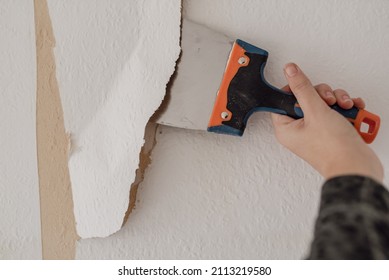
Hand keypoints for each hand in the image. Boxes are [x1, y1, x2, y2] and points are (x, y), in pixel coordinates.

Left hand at [271, 63, 382, 182]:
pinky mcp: (331, 131)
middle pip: (305, 98)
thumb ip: (302, 88)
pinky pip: (335, 111)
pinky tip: (354, 110)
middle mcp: (298, 129)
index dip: (294, 90)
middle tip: (329, 101)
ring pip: (323, 103)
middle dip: (322, 95)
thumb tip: (290, 71)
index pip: (282, 100)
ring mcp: (316, 130)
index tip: (306, 86)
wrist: (357, 167)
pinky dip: (345, 108)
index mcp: (285, 128)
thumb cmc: (333, 149)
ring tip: (345, 108)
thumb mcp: (315, 111)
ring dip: (337, 100)